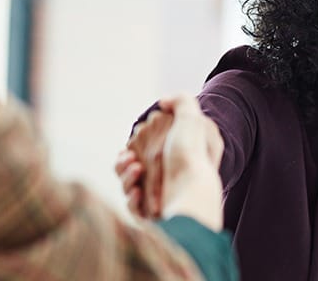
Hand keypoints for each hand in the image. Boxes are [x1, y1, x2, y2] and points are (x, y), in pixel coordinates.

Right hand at [120, 95, 223, 229]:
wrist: (191, 194)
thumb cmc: (191, 156)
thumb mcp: (192, 118)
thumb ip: (180, 101)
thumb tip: (163, 102)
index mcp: (177, 157)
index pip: (149, 147)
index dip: (137, 142)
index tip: (135, 137)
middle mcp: (169, 178)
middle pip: (132, 166)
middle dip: (125, 160)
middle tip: (130, 158)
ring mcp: (160, 198)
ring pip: (128, 185)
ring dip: (125, 176)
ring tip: (136, 170)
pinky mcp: (152, 216)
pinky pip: (132, 206)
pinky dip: (131, 197)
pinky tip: (138, 192)